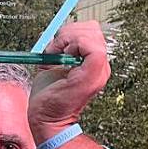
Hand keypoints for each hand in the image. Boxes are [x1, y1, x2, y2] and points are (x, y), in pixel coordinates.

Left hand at [28, 21, 109, 138]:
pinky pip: (90, 46)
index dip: (72, 32)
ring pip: (91, 33)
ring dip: (68, 39)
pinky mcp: (93, 74)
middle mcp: (101, 66)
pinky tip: (62, 58)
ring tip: (58, 57)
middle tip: (56, 51)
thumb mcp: (53, 64)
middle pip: (93, 28)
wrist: (46, 119)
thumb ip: (60, 48)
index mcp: (94, 64)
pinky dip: (72, 45)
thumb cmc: (48, 96)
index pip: (91, 31)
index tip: (56, 47)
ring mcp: (99, 70)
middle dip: (69, 33)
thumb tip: (60, 31)